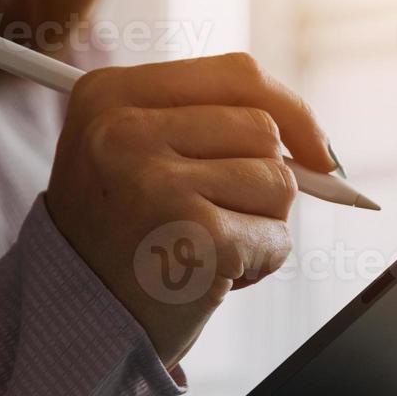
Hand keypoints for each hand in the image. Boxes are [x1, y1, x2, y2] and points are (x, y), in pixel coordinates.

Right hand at [45, 53, 335, 368]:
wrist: (76, 320)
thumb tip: (320, 149)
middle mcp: (126, 131)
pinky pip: (275, 237)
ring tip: (206, 244)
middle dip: (264, 178)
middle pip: (264, 130)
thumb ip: (211, 123)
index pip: (238, 75)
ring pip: (277, 182)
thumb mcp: (135, 151)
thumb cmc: (121, 234)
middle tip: (216, 214)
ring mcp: (158, 183)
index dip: (292, 110)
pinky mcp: (194, 236)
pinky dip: (260, 261)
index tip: (317, 150)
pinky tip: (213, 274)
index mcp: (110, 93)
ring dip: (261, 222)